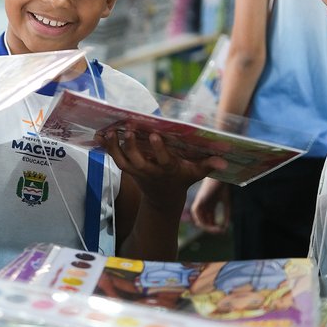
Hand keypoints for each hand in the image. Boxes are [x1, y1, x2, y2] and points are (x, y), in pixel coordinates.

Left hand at [97, 126, 227, 210]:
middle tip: (129, 127)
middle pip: (137, 160)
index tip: (155, 135)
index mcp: (168, 170)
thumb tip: (225, 159)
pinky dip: (107, 147)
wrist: (163, 199)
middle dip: (132, 145)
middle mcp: (150, 171)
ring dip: (114, 146)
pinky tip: (100, 134)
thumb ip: (208, 165)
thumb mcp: (195, 173)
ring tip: (110, 130)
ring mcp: (137, 172)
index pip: (163, 161)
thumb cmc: (181, 179)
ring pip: (122, 160)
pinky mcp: (128, 170)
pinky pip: (114, 158)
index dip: (158, 150)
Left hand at [190, 177, 230, 233]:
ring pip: (198, 219)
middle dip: (211, 228)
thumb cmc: (224, 186)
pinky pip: (196, 213)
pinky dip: (202, 219)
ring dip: (207, 227)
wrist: (221, 174)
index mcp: (209, 205)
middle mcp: (203, 204)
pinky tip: (212, 223)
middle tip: (220, 231)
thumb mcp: (226, 202)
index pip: (208, 220)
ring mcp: (200, 202)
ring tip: (217, 230)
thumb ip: (226, 214)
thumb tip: (225, 228)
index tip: (222, 230)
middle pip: (203, 221)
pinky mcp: (199, 198)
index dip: (213, 227)